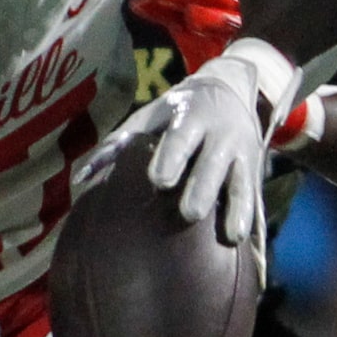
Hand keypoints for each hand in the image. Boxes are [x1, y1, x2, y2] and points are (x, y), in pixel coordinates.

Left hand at [80, 54, 268, 245]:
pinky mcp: (255, 173)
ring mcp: (243, 155)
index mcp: (190, 117)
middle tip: (189, 213)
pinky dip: (253, 222)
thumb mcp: (149, 117)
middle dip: (202, 188)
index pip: (180, 139)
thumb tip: (81, 178)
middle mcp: (220, 135)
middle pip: (212, 165)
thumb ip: (118, 145)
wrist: (231, 87)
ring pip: (240, 184)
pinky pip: (254, 199)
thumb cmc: (176, 111)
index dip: (171, 158)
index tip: (159, 181)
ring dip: (238, 210)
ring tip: (232, 237)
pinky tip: (250, 249)